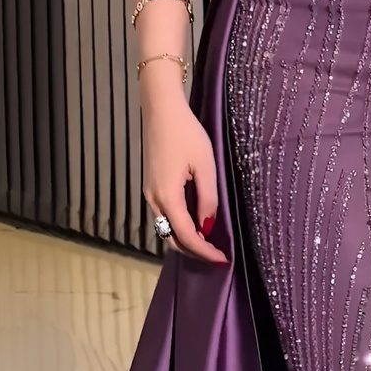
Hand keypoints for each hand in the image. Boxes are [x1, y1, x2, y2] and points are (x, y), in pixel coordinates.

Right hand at [141, 89, 227, 263]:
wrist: (160, 110)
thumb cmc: (186, 133)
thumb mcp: (205, 165)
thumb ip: (207, 198)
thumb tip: (207, 226)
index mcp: (167, 197)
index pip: (186, 236)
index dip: (204, 251)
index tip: (222, 259)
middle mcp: (153, 200)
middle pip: (171, 238)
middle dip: (193, 251)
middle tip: (216, 255)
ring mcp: (148, 193)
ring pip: (165, 228)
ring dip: (185, 239)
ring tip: (208, 242)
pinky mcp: (149, 186)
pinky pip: (163, 216)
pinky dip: (178, 226)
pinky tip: (193, 223)